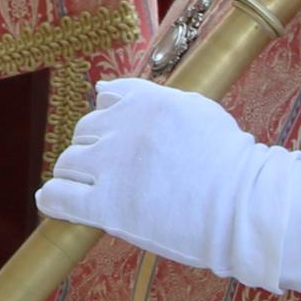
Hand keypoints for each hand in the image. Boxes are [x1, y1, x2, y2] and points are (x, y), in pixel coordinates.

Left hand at [32, 78, 300, 300]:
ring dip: (77, 176)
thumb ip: (151, 99)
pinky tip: (59, 205)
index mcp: (148, 102)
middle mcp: (125, 127)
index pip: (106, 97)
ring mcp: (113, 166)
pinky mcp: (107, 205)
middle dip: (96, 150)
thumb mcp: (198, 113)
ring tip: (96, 192)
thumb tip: (104, 91)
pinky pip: (57, 197)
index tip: (121, 141)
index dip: (110, 121)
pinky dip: (53, 200)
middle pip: (84, 131)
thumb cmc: (232, 166)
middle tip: (117, 174)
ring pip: (68, 162)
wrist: (247, 210)